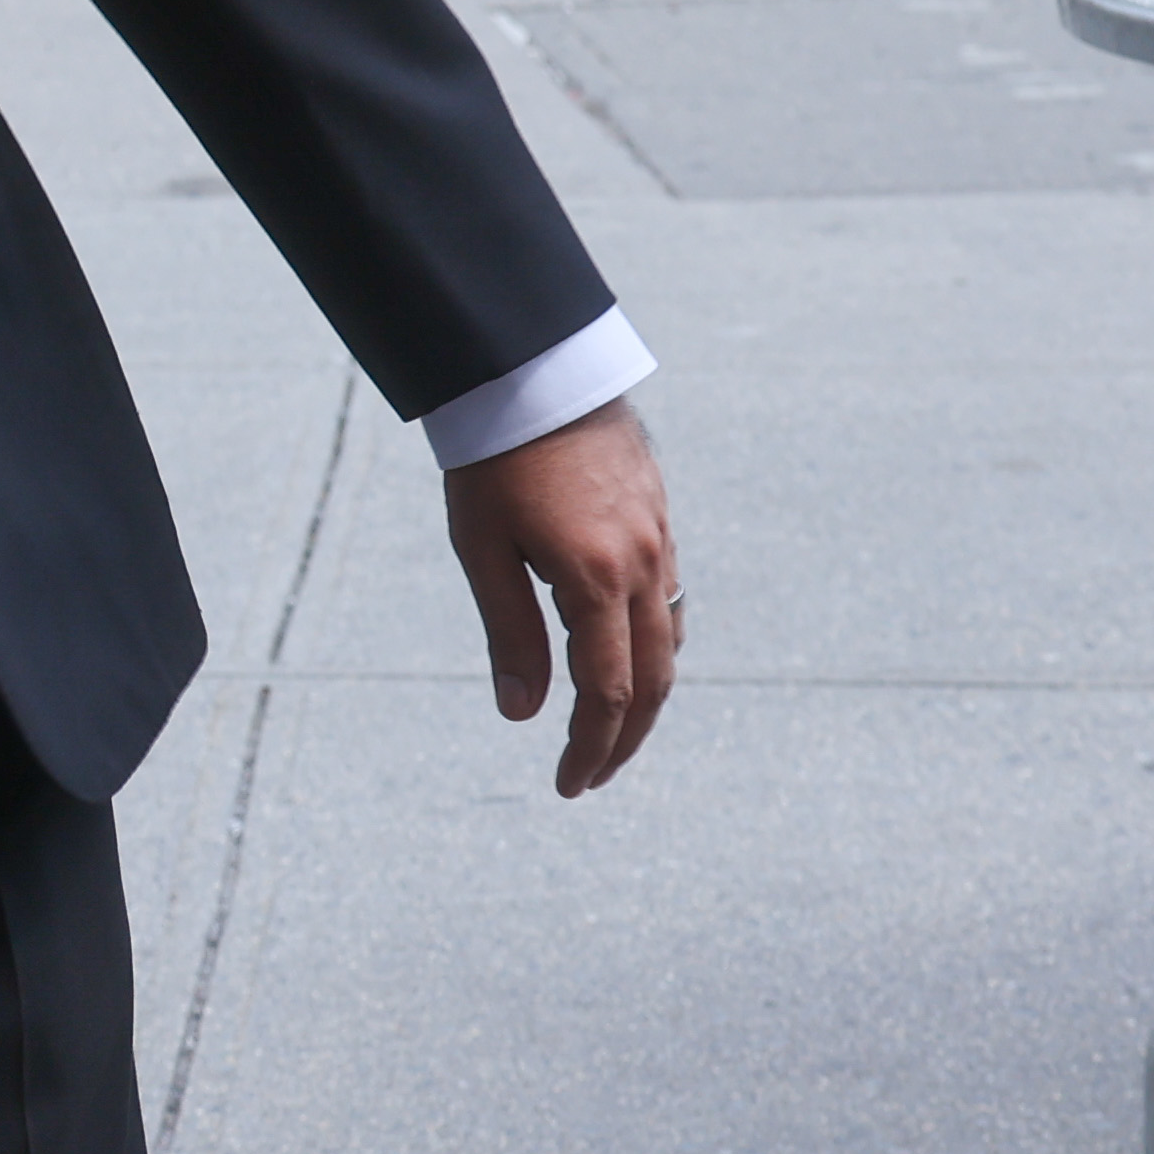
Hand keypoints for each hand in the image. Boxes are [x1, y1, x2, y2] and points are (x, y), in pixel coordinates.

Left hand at [445, 400, 680, 800]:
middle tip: (590, 776)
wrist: (537, 369)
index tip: (568, 784)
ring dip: (645, 696)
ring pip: (669, 641)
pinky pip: (671, 600)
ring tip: (610, 731)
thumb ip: (509, 632)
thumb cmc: (495, 459)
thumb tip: (522, 713)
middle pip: (652, 679)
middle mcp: (641, 565)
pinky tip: (629, 658)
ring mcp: (659, 540)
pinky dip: (655, 645)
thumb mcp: (483, 548)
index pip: (606, 691)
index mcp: (595, 578)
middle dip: (624, 738)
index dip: (590, 746)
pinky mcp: (660, 519)